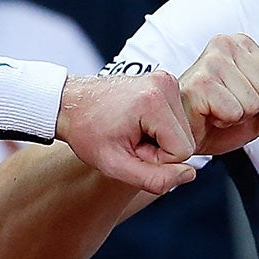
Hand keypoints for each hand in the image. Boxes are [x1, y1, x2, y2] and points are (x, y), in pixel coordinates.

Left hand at [56, 71, 198, 194]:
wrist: (70, 103)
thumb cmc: (87, 132)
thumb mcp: (115, 165)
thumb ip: (154, 178)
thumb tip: (189, 174)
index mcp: (153, 101)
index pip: (181, 152)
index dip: (156, 160)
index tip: (130, 149)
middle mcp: (165, 84)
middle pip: (185, 140)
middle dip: (159, 150)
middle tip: (129, 141)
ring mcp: (166, 80)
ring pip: (184, 131)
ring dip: (159, 140)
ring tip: (131, 132)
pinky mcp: (165, 81)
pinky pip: (178, 120)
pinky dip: (160, 128)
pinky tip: (137, 124)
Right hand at [180, 34, 258, 155]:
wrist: (178, 135)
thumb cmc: (213, 119)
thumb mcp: (258, 117)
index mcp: (241, 43)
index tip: (236, 98)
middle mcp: (225, 43)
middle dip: (250, 107)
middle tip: (223, 106)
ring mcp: (211, 61)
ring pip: (254, 102)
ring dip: (236, 115)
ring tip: (214, 109)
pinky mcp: (200, 82)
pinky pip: (236, 112)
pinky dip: (223, 120)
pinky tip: (206, 114)